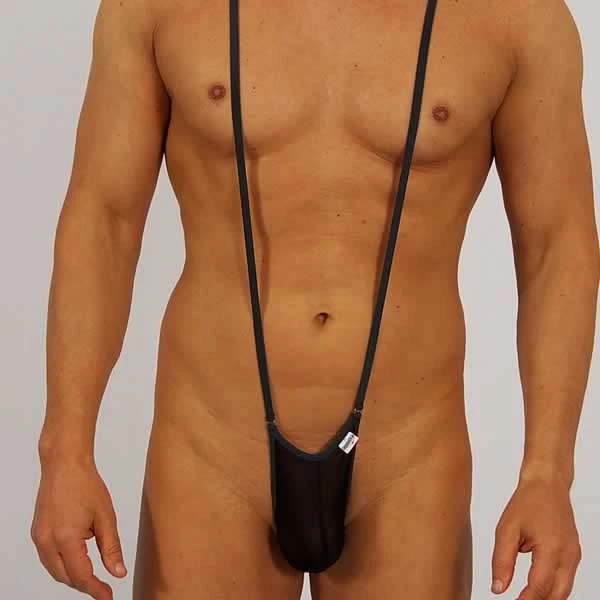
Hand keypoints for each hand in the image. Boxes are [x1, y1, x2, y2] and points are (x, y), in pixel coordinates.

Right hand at [30, 455, 126, 598]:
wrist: (64, 465)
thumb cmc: (85, 484)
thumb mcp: (106, 516)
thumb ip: (111, 547)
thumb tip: (118, 572)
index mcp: (66, 538)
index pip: (82, 576)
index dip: (96, 590)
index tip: (108, 597)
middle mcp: (47, 541)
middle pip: (66, 577)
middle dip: (85, 585)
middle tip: (104, 589)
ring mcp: (39, 538)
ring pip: (55, 571)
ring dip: (73, 577)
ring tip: (93, 577)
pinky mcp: (37, 533)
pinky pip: (49, 559)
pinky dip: (63, 565)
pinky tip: (77, 561)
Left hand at [491, 475, 581, 599]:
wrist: (547, 484)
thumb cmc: (528, 502)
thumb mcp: (506, 529)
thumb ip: (502, 561)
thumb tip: (498, 588)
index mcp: (552, 549)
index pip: (539, 588)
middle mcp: (568, 555)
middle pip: (556, 595)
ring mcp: (574, 555)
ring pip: (563, 590)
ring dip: (546, 597)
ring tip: (525, 598)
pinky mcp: (574, 554)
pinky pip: (566, 579)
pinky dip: (552, 587)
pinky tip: (536, 587)